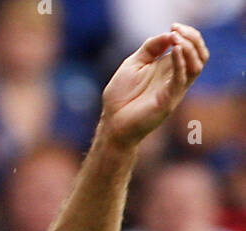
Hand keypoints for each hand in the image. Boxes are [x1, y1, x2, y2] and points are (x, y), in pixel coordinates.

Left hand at [99, 23, 208, 148]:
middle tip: (178, 30)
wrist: (112, 123)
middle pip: (200, 55)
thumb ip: (150, 48)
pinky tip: (174, 50)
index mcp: (168, 68)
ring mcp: (174, 90)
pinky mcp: (168, 100)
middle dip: (193, 38)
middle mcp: (175, 78)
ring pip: (197, 66)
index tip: (173, 25)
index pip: (190, 48)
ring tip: (177, 39)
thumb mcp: (134, 64)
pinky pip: (181, 80)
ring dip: (190, 49)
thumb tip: (169, 34)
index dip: (187, 34)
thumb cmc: (121, 96)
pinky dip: (180, 63)